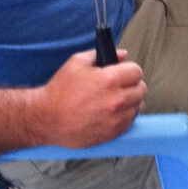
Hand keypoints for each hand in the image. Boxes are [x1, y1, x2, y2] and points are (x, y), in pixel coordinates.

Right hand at [32, 49, 146, 147]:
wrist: (46, 118)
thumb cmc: (60, 90)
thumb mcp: (77, 63)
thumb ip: (101, 55)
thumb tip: (122, 54)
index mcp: (109, 80)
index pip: (137, 72)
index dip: (130, 70)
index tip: (124, 72)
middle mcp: (116, 100)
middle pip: (141, 89)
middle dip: (133, 84)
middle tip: (121, 85)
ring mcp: (115, 119)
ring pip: (138, 106)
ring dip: (131, 101)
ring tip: (116, 99)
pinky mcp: (112, 133)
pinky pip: (130, 122)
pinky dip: (125, 116)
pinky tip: (113, 112)